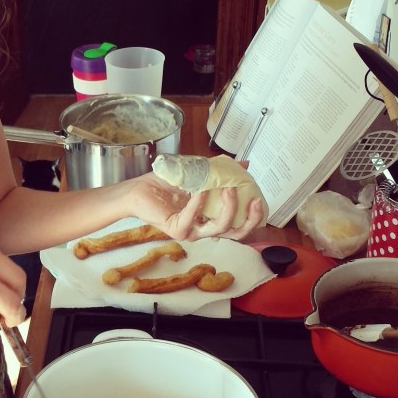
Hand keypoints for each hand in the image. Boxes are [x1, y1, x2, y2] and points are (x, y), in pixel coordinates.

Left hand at [124, 173, 264, 241]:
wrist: (139, 189)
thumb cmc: (166, 183)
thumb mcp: (199, 172)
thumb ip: (221, 170)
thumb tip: (245, 163)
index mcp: (211, 218)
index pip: (239, 225)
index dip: (253, 216)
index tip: (258, 198)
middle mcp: (204, 228)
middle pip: (236, 233)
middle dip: (249, 218)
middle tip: (253, 199)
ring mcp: (191, 231)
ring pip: (219, 228)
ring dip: (228, 208)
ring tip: (228, 188)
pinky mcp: (177, 229)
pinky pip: (193, 218)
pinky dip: (199, 202)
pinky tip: (201, 189)